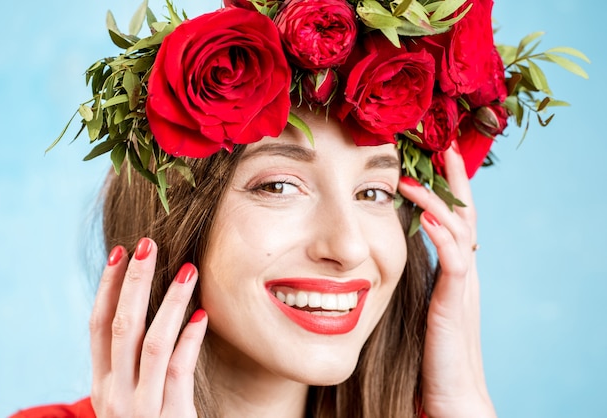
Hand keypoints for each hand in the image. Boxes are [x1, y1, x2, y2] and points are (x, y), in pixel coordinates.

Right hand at [89, 238, 206, 416]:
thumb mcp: (128, 394)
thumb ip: (131, 358)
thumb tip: (143, 304)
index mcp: (102, 383)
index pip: (97, 326)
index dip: (107, 287)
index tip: (121, 252)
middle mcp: (114, 393)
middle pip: (121, 326)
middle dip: (135, 283)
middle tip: (149, 245)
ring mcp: (141, 407)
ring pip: (152, 343)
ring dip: (169, 302)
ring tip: (188, 271)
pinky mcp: (171, 416)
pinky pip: (180, 369)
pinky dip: (190, 339)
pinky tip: (202, 315)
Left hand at [398, 143, 495, 417]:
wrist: (449, 399)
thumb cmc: (426, 356)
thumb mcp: (415, 308)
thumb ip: (404, 280)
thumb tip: (374, 260)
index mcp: (451, 272)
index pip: (452, 220)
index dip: (446, 188)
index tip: (435, 156)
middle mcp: (461, 273)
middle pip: (464, 215)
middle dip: (453, 180)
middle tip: (446, 145)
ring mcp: (461, 287)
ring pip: (461, 230)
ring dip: (439, 200)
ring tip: (419, 174)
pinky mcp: (455, 305)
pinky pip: (455, 262)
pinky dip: (442, 236)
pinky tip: (426, 217)